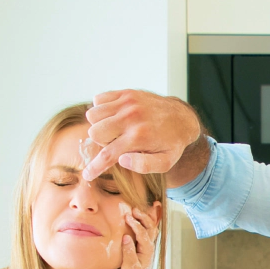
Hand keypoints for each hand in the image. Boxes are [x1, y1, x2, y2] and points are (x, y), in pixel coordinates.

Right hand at [83, 90, 200, 179]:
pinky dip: (102, 109)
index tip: (87, 175)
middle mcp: (131, 117)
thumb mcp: (164, 163)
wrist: (182, 118)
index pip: (107, 155)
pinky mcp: (126, 92)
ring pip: (92, 114)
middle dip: (101, 141)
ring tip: (116, 130)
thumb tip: (122, 160)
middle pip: (94, 132)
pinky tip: (115, 117)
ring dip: (100, 124)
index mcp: (138, 138)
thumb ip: (144, 166)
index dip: (94, 167)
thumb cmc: (171, 144)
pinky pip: (98, 99)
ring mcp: (128, 102)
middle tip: (116, 143)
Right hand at [120, 207, 159, 268]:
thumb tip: (126, 237)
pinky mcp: (144, 246)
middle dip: (142, 217)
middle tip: (133, 210)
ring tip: (134, 211)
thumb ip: (128, 252)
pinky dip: (142, 223)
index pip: (142, 233)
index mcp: (146, 249)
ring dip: (143, 218)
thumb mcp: (129, 267)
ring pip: (149, 228)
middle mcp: (149, 245)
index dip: (135, 224)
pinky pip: (145, 232)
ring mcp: (148, 245)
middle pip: (149, 227)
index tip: (127, 217)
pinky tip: (136, 219)